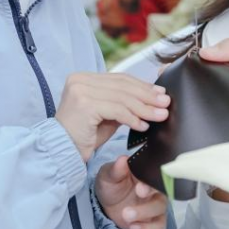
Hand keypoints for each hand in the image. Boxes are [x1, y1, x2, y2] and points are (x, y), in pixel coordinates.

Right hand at [55, 73, 169, 161]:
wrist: (62, 151)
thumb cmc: (85, 135)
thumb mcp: (106, 113)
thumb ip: (123, 102)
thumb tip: (153, 96)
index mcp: (84, 77)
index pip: (120, 78)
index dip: (142, 85)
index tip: (161, 93)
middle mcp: (80, 79)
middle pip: (123, 86)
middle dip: (148, 95)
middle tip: (166, 104)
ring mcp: (80, 90)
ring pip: (122, 97)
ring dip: (145, 108)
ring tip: (160, 116)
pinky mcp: (84, 104)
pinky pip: (116, 110)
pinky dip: (132, 118)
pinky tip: (143, 126)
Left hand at [95, 155, 168, 228]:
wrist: (107, 204)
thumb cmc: (111, 185)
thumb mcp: (107, 175)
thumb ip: (116, 169)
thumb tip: (122, 159)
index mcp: (145, 173)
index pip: (155, 173)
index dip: (150, 182)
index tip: (139, 188)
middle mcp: (154, 187)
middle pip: (163, 190)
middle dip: (150, 196)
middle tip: (138, 197)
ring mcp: (156, 203)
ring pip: (160, 208)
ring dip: (144, 213)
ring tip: (126, 215)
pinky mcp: (154, 220)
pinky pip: (159, 226)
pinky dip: (148, 228)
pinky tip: (133, 227)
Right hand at [199, 39, 228, 131]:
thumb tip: (204, 52)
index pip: (211, 60)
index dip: (198, 62)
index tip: (186, 67)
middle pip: (210, 83)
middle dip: (201, 85)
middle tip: (191, 90)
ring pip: (216, 102)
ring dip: (211, 103)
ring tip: (199, 106)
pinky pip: (226, 120)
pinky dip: (222, 118)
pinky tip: (215, 119)